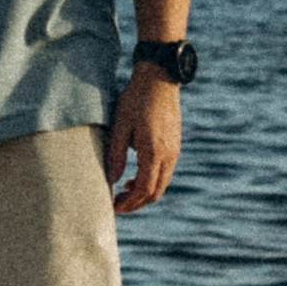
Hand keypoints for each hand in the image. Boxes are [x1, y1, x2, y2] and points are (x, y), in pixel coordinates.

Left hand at [103, 73, 181, 215]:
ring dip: (143, 193)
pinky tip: (134, 176)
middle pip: (155, 193)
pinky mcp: (175, 145)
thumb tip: (111, 180)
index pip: (143, 190)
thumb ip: (116, 155)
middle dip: (136, 203)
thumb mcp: (120, 125)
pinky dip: (151, 181)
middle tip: (116, 203)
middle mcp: (169, 155)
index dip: (128, 203)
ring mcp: (174, 151)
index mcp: (154, 152)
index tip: (112, 207)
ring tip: (123, 191)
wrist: (159, 78)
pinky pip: (165, 172)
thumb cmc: (136, 99)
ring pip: (162, 184)